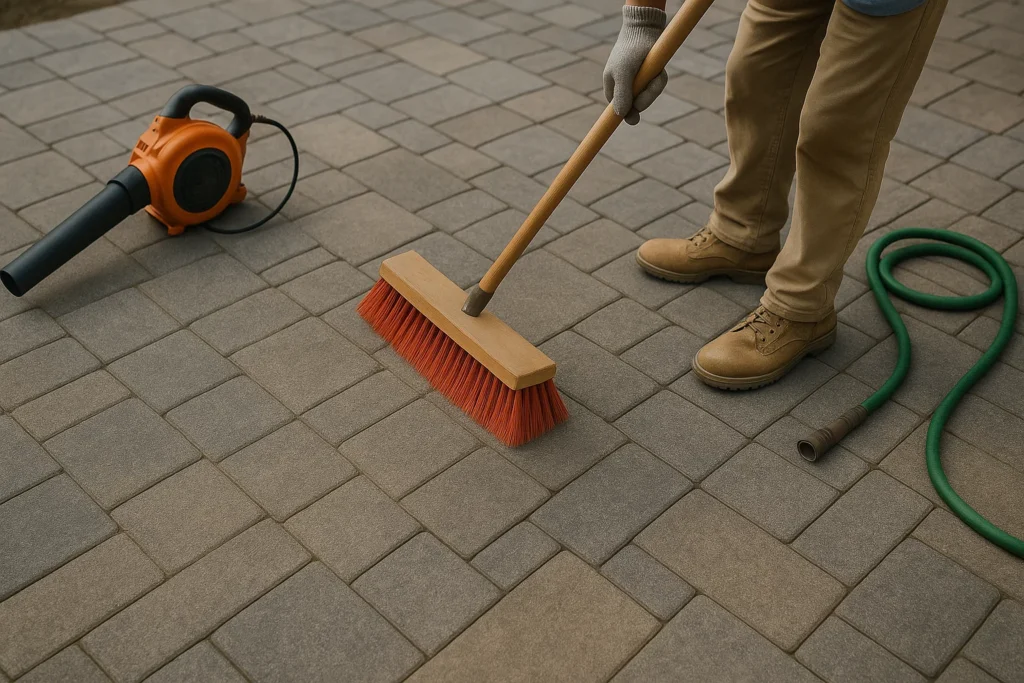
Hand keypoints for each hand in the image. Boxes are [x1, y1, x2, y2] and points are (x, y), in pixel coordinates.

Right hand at [603, 5, 667, 124]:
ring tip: (654, 72)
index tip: (634, 120)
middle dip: (646, 96)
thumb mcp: (623, 73)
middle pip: (638, 107)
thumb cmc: (628, 51)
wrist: (644, 30)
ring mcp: (638, 84)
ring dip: (655, 86)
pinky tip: (659, 70)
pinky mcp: (651, 77)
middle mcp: (625, 89)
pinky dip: (660, 80)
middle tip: (647, 82)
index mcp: (613, 90)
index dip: (627, 115)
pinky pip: (658, 86)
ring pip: (650, 97)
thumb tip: (620, 116)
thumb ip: (622, 95)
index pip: (620, 111)